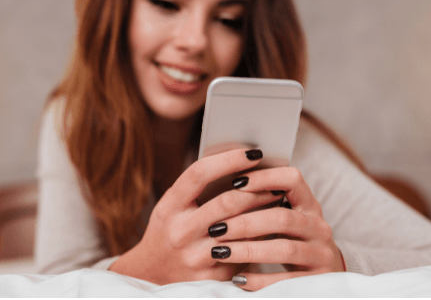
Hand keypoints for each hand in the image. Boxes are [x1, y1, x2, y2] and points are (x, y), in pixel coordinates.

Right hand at [109, 148, 283, 284]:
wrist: (153, 275)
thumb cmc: (169, 230)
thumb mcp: (172, 207)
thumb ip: (196, 189)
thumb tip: (238, 166)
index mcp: (169, 207)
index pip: (199, 174)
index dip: (228, 160)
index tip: (253, 152)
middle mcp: (179, 231)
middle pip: (226, 202)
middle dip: (256, 189)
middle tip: (275, 180)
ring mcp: (194, 257)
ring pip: (239, 230)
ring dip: (263, 212)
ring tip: (277, 199)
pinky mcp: (209, 278)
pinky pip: (242, 254)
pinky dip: (258, 239)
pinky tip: (269, 229)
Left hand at [207, 166, 344, 290]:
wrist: (324, 277)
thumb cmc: (293, 240)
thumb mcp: (285, 218)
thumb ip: (264, 203)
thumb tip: (224, 182)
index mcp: (309, 205)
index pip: (293, 179)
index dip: (265, 178)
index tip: (235, 182)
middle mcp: (319, 227)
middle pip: (283, 218)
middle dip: (245, 223)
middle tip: (216, 228)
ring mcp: (321, 254)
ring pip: (284, 249)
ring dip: (248, 250)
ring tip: (220, 252)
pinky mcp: (317, 281)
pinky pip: (286, 281)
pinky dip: (259, 279)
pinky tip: (237, 278)